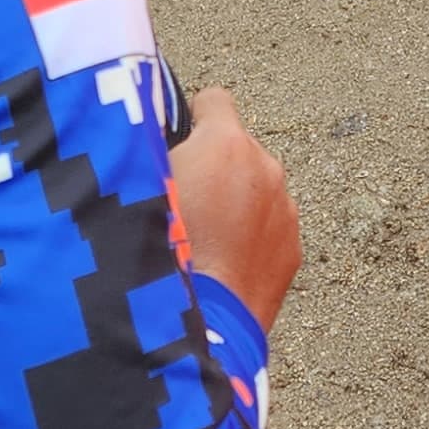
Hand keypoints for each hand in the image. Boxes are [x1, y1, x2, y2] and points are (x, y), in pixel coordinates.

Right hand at [163, 88, 302, 327]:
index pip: (214, 100)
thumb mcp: (136, 189)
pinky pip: (268, 227)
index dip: (191, 120)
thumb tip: (144, 143)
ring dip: (233, 204)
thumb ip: (150, 154)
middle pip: (236, 149)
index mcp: (225, 144)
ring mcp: (284, 210)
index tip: (176, 144)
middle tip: (179, 205)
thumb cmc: (161, 256)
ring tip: (198, 241)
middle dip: (213, 168)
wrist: (200, 328)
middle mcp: (265, 168)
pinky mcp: (293, 249)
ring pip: (255, 190)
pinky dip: (249, 237)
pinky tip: (219, 264)